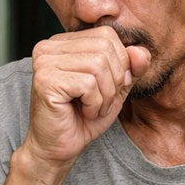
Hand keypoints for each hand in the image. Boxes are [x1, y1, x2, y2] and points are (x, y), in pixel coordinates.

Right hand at [21, 26, 150, 174]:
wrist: (58, 149)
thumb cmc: (83, 118)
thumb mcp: (116, 88)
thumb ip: (131, 67)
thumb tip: (141, 51)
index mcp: (63, 42)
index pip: (107, 35)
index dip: (120, 63)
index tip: (109, 88)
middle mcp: (49, 46)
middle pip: (104, 48)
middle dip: (114, 80)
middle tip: (102, 102)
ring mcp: (44, 62)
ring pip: (98, 65)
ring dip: (105, 95)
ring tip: (94, 109)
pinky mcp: (45, 81)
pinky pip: (88, 84)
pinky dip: (95, 104)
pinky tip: (84, 113)